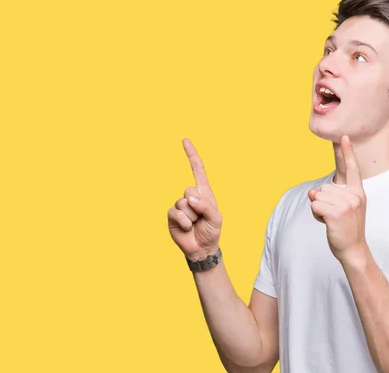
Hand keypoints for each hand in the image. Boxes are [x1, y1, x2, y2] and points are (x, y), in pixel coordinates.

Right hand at [168, 139, 222, 261]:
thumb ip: (206, 206)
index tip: (184, 140)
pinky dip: (184, 221)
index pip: (197, 170)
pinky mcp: (172, 216)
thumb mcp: (216, 218)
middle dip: (197, 205)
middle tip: (201, 217)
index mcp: (203, 192)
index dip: (191, 155)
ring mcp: (180, 206)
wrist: (202, 248)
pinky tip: (187, 228)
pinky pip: (175, 212)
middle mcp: (190, 196)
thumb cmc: (211, 231)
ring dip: (191, 216)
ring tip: (195, 224)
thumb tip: (189, 198)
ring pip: (182, 203)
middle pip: (189, 190)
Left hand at [308, 135, 366, 262]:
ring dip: (319, 209)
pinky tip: (327, 223)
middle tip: (336, 216)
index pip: (351, 169)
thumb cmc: (347, 228)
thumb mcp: (343, 208)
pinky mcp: (336, 212)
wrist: (353, 249)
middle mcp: (354, 195)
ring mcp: (346, 204)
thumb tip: (312, 192)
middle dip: (323, 202)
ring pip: (317, 196)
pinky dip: (316, 215)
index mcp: (358, 192)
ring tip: (333, 220)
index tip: (343, 136)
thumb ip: (330, 196)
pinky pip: (314, 206)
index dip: (346, 152)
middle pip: (324, 187)